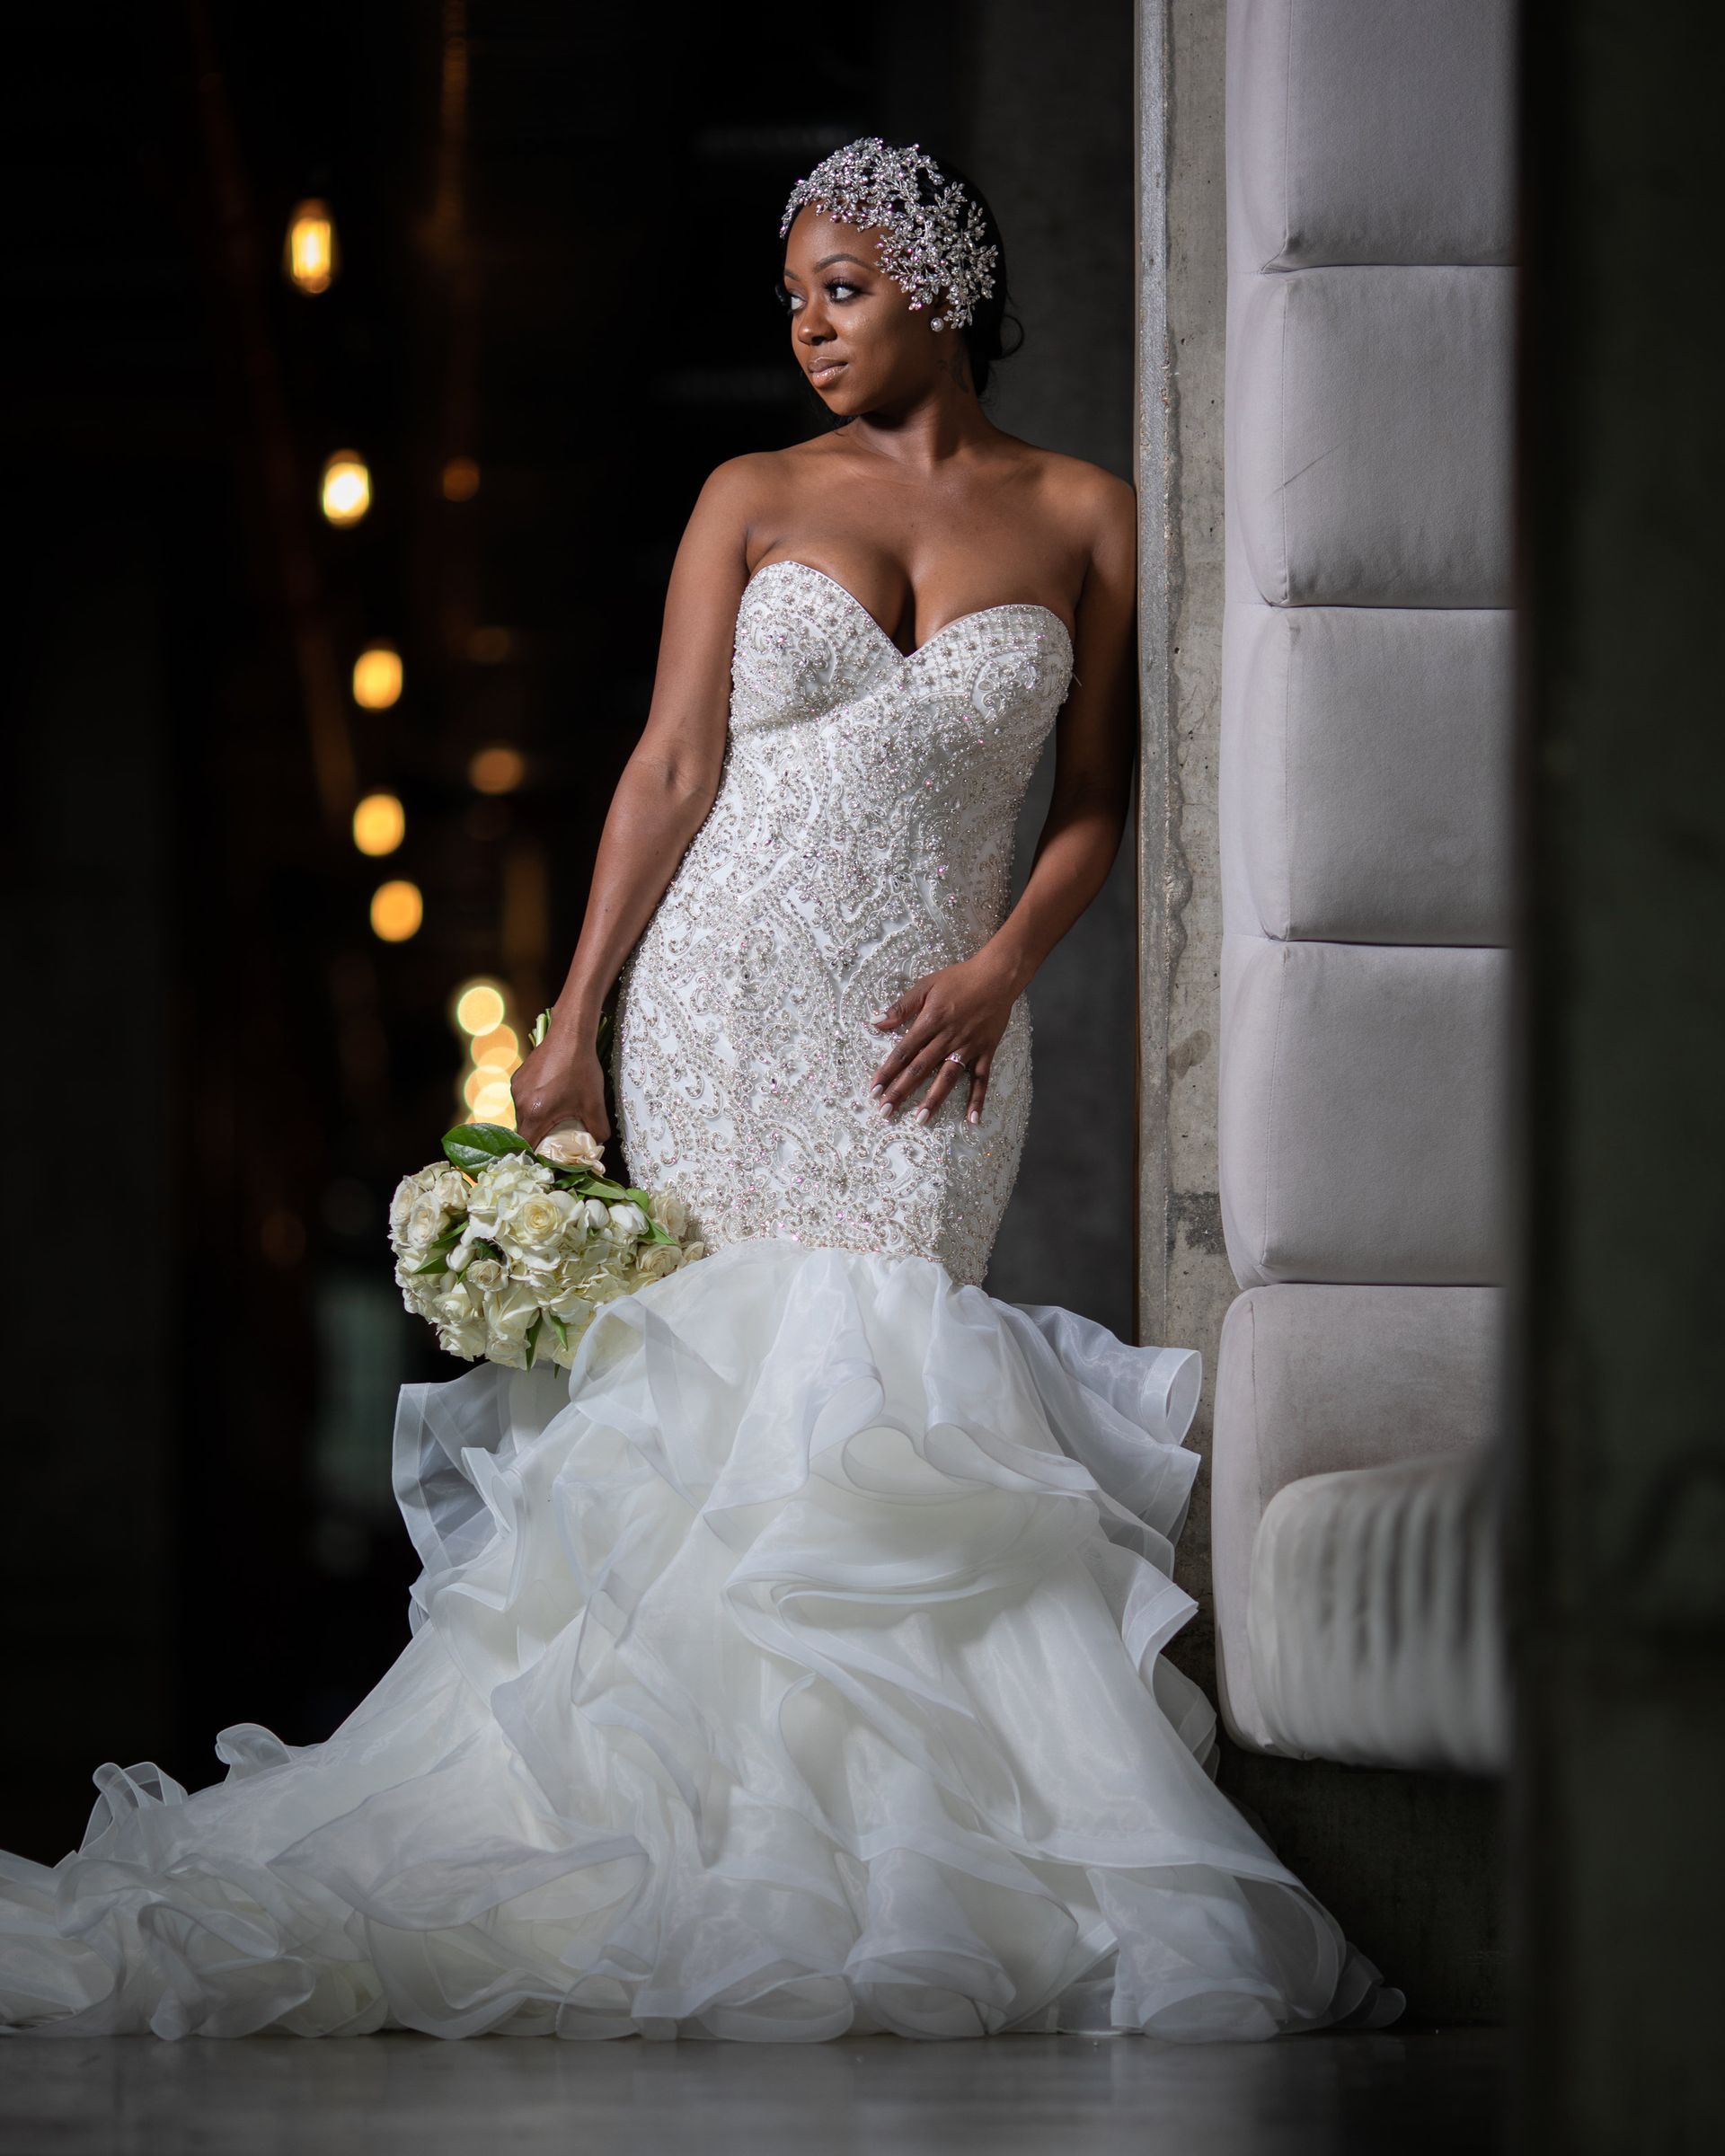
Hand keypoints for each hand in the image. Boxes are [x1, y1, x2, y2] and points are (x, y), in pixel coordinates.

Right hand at [511, 1031, 610, 1148]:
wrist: (570, 1035)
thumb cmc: (582, 1069)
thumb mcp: (594, 1104)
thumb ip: (598, 1130)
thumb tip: (597, 1146)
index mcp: (535, 1112)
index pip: (527, 1146)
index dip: (537, 1156)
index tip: (550, 1158)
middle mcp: (520, 1102)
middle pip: (525, 1132)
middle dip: (540, 1138)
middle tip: (558, 1139)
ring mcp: (516, 1089)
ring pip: (524, 1115)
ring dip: (537, 1120)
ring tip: (557, 1115)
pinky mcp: (518, 1078)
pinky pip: (523, 1100)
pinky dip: (535, 1105)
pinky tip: (552, 1097)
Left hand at [868, 955, 1016, 1125]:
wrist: (998, 976)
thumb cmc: (959, 979)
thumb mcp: (926, 986)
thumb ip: (901, 1007)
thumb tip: (875, 1021)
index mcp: (930, 1022)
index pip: (904, 1052)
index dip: (887, 1072)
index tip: (874, 1090)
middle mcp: (947, 1038)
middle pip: (920, 1069)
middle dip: (901, 1092)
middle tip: (886, 1112)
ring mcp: (968, 1047)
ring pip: (948, 1078)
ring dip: (934, 1100)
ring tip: (921, 1120)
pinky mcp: (986, 1052)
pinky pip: (981, 1079)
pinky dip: (977, 1100)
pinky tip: (972, 1120)